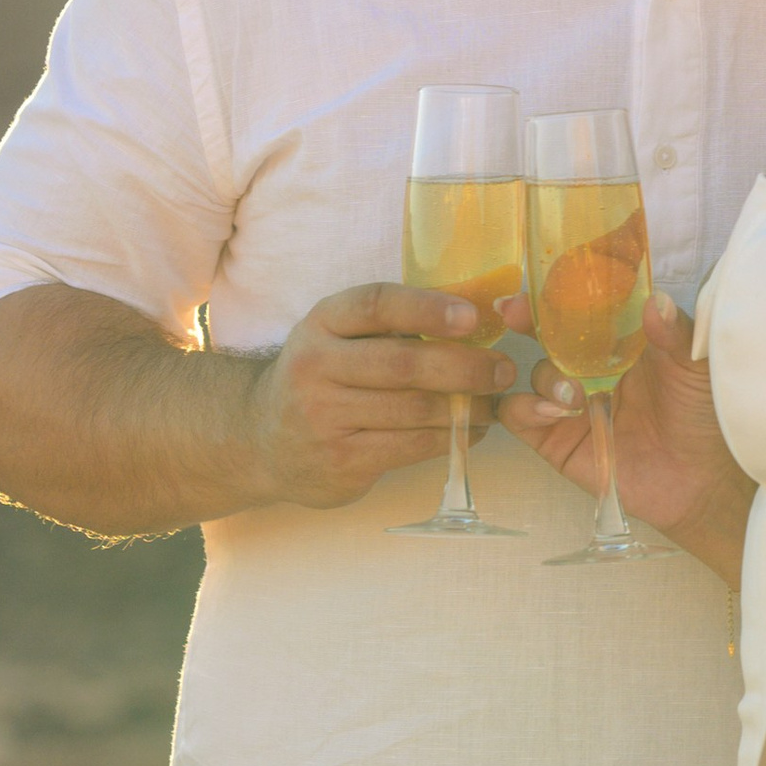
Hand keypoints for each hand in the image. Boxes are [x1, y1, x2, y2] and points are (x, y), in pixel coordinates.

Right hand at [246, 282, 500, 510]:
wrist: (261, 439)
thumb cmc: (322, 377)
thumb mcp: (337, 336)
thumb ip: (389, 326)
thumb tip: (474, 318)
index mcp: (322, 322)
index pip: (376, 304)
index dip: (428, 308)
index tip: (473, 316)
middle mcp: (315, 365)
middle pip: (403, 363)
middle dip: (465, 366)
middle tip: (504, 369)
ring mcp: (324, 417)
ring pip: (413, 410)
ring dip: (466, 406)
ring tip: (495, 402)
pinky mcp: (339, 460)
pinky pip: (410, 446)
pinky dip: (450, 438)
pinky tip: (471, 430)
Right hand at [497, 294, 754, 574]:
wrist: (699, 482)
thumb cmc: (701, 417)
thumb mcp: (694, 367)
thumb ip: (676, 333)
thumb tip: (654, 300)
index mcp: (620, 342)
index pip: (584, 308)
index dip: (562, 292)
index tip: (548, 280)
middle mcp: (590, 367)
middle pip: (547, 334)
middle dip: (527, 319)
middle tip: (514, 311)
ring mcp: (569, 403)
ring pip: (536, 372)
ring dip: (547, 377)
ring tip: (574, 396)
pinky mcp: (555, 438)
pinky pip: (518, 414)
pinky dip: (526, 407)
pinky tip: (555, 413)